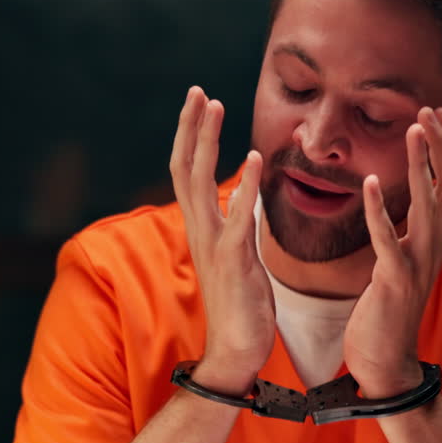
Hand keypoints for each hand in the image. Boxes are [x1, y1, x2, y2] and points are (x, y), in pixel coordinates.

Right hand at [169, 86, 273, 395]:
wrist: (237, 352)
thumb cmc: (242, 304)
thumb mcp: (236, 254)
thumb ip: (235, 221)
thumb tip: (238, 192)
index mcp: (202, 228)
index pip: (187, 172)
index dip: (190, 136)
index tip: (199, 101)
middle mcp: (200, 231)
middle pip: (185, 168)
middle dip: (192, 127)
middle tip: (199, 91)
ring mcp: (213, 246)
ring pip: (200, 184)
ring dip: (207, 144)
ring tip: (216, 108)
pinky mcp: (233, 264)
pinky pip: (236, 220)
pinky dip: (244, 189)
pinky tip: (255, 162)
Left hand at [343, 107, 441, 397]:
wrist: (386, 365)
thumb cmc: (387, 312)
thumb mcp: (401, 263)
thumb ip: (406, 233)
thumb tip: (405, 204)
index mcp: (432, 241)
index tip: (435, 112)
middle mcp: (432, 247)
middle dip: (439, 145)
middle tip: (430, 108)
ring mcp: (417, 264)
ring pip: (426, 205)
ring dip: (420, 165)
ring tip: (413, 129)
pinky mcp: (394, 282)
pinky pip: (388, 240)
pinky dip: (378, 210)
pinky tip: (369, 182)